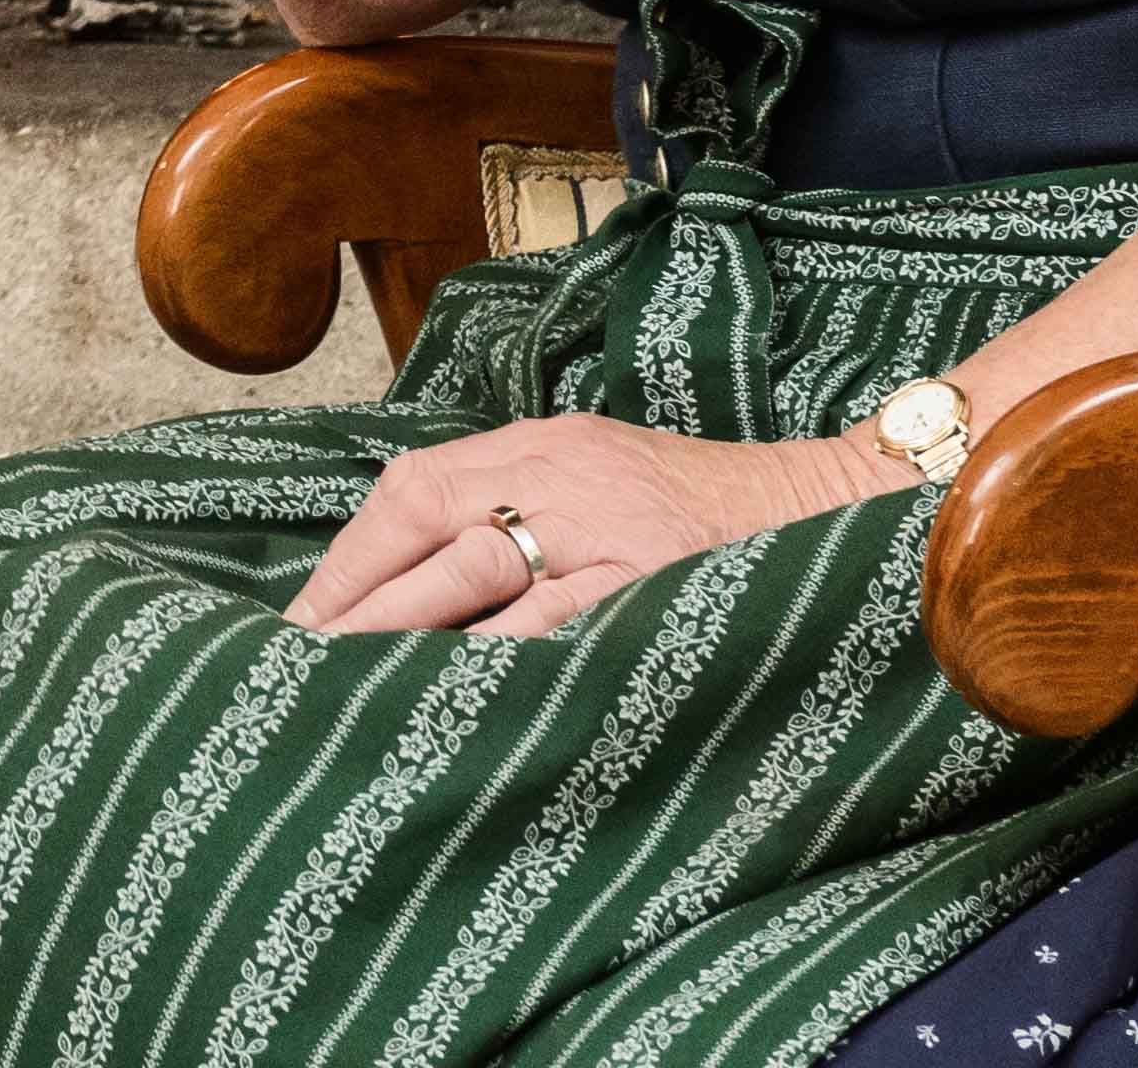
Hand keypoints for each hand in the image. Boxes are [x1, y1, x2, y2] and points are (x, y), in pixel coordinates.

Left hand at [284, 409, 901, 640]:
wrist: (838, 517)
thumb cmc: (711, 520)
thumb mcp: (603, 484)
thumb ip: (521, 515)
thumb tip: (418, 588)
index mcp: (545, 445)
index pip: (414, 487)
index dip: (351, 555)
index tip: (304, 616)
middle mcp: (564, 472)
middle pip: (426, 521)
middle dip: (355, 595)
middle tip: (299, 658)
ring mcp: (608, 526)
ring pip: (474, 567)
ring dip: (402, 625)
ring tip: (347, 678)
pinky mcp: (651, 580)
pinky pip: (552, 619)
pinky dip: (493, 654)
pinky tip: (450, 692)